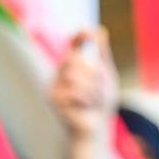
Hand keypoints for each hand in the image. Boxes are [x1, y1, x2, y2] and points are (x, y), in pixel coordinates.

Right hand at [48, 27, 117, 158]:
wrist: (94, 128)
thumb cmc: (100, 104)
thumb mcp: (105, 77)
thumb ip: (102, 55)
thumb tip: (99, 30)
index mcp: (74, 66)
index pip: (74, 45)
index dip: (80, 37)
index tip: (86, 31)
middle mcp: (61, 73)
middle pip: (75, 59)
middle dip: (93, 73)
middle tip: (100, 88)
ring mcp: (54, 85)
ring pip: (74, 75)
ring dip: (91, 89)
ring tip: (93, 100)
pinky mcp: (52, 98)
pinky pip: (72, 91)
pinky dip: (85, 99)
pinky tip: (85, 107)